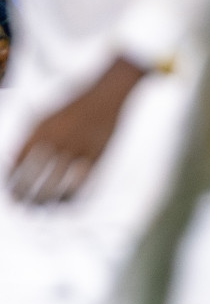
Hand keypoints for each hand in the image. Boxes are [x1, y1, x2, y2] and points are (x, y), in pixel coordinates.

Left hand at [8, 58, 144, 203]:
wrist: (106, 96)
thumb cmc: (74, 106)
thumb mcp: (44, 116)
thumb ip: (28, 138)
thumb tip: (12, 160)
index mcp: (40, 131)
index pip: (17, 161)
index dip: (11, 177)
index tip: (8, 187)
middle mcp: (56, 142)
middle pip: (32, 177)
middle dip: (23, 193)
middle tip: (19, 202)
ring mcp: (76, 151)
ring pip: (54, 184)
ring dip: (43, 199)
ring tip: (37, 207)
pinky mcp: (95, 158)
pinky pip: (79, 183)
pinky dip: (69, 196)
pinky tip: (63, 202)